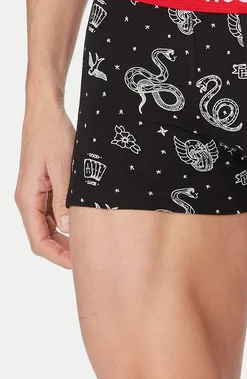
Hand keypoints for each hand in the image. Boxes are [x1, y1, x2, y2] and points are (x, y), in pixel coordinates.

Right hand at [15, 106, 74, 268]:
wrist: (46, 114)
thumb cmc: (53, 136)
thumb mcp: (64, 168)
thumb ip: (64, 200)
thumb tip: (67, 229)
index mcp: (27, 198)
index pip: (38, 240)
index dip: (57, 256)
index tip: (77, 265)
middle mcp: (27, 199)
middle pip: (42, 237)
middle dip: (62, 251)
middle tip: (87, 260)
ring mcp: (34, 194)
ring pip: (47, 226)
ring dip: (64, 238)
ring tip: (87, 246)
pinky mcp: (43, 187)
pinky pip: (51, 212)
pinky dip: (64, 223)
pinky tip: (82, 225)